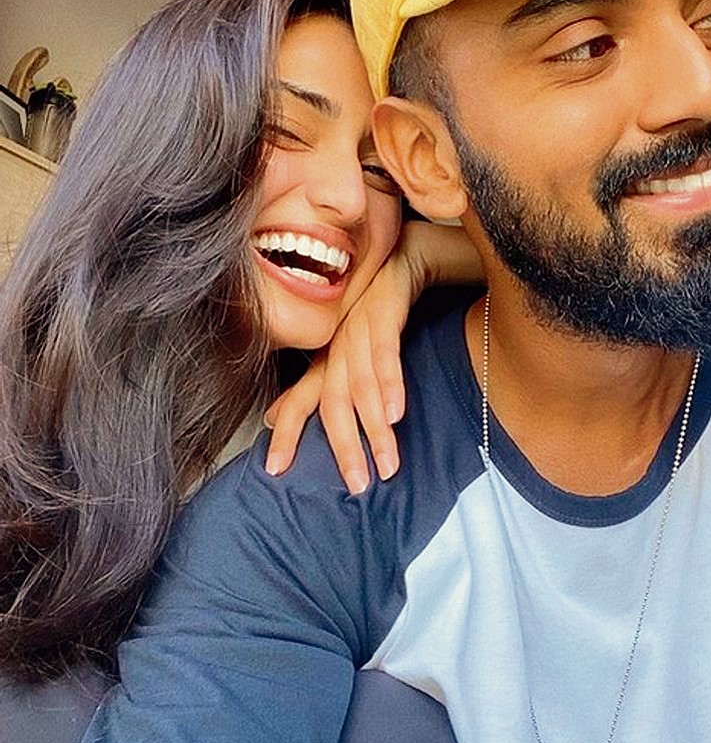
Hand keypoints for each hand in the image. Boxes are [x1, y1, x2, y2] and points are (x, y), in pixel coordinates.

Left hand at [264, 222, 482, 492]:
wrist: (406, 255)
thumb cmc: (376, 310)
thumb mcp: (344, 348)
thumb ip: (316, 384)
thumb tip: (272, 418)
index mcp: (328, 355)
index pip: (302, 399)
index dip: (286, 432)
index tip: (274, 469)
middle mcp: (338, 344)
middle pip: (334, 403)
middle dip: (344, 447)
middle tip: (356, 486)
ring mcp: (359, 327)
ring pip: (362, 385)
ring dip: (375, 427)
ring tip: (387, 465)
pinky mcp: (386, 310)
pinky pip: (387, 352)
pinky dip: (391, 382)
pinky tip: (397, 411)